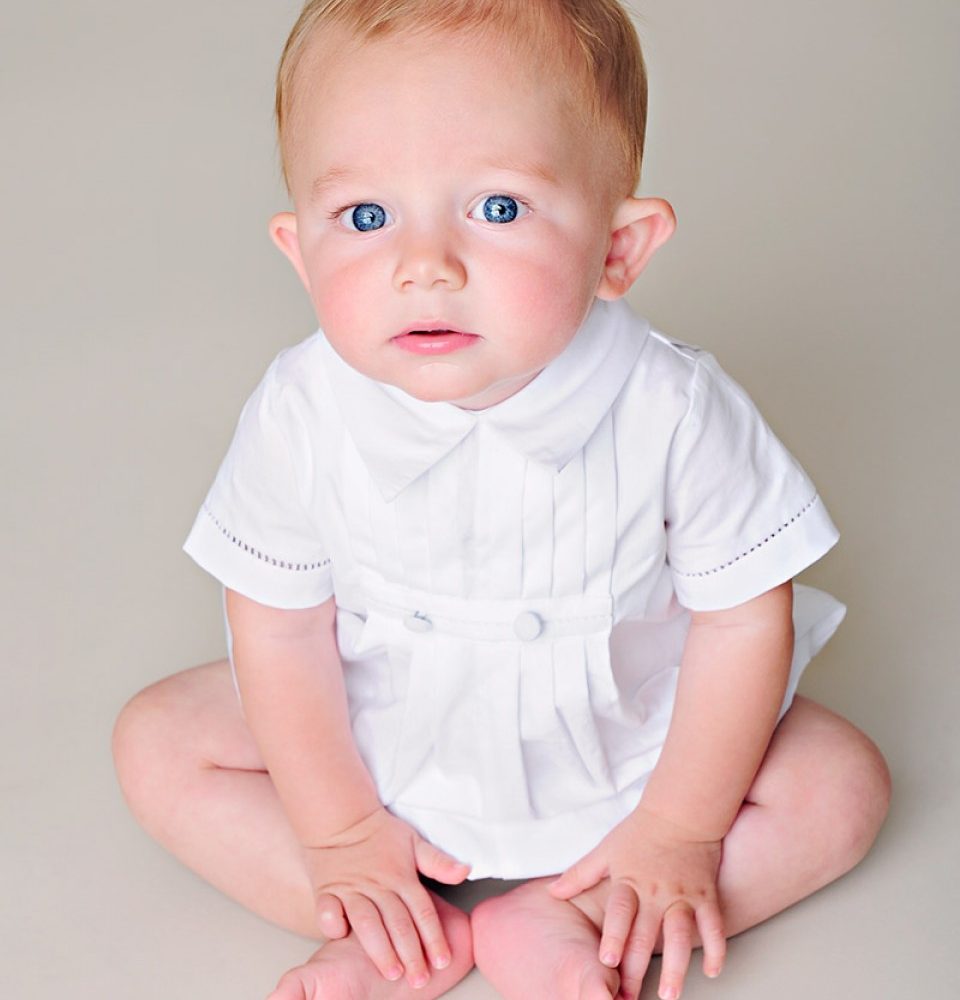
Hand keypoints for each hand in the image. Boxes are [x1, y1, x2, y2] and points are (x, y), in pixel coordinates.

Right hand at [303, 807, 469, 987]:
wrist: (340, 816)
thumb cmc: (379, 834)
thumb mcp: (413, 842)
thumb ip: (438, 861)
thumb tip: (465, 870)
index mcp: (401, 877)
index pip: (422, 911)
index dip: (434, 937)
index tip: (442, 961)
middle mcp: (378, 885)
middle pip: (398, 922)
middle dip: (411, 953)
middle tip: (420, 979)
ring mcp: (351, 889)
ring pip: (367, 922)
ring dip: (380, 948)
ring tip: (392, 972)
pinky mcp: (327, 891)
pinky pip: (328, 910)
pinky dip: (332, 924)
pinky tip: (340, 939)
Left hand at [549, 806, 724, 999]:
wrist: (681, 811)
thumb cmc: (640, 832)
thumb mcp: (605, 850)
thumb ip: (580, 874)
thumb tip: (552, 893)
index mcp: (629, 881)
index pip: (620, 912)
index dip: (613, 936)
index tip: (606, 960)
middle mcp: (656, 892)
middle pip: (646, 934)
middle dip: (637, 968)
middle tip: (630, 995)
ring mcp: (683, 896)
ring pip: (681, 936)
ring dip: (677, 968)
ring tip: (670, 996)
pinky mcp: (706, 896)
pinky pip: (713, 926)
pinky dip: (716, 949)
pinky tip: (712, 972)